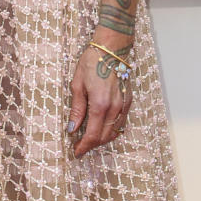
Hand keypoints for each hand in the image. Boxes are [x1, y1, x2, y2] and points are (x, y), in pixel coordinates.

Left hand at [66, 42, 132, 157]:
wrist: (112, 49)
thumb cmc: (92, 63)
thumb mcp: (77, 85)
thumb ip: (77, 110)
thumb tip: (72, 128)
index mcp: (100, 104)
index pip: (92, 135)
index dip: (84, 146)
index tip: (76, 152)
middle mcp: (115, 108)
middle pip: (104, 137)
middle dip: (92, 145)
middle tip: (80, 146)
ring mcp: (124, 105)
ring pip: (114, 132)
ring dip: (102, 139)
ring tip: (89, 138)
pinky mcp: (128, 101)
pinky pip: (121, 123)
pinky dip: (111, 130)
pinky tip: (101, 127)